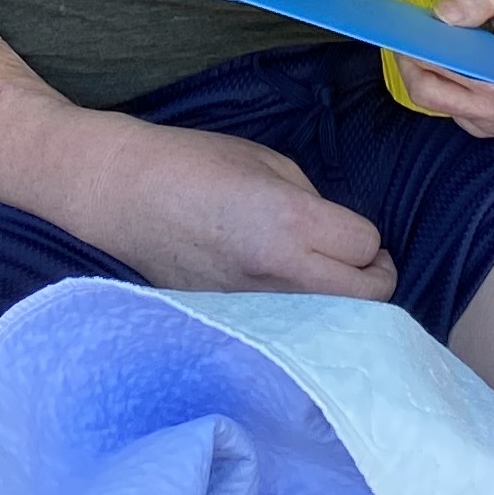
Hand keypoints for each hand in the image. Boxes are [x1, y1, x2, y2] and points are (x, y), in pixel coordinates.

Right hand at [74, 116, 394, 298]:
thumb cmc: (192, 163)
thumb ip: (313, 204)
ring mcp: (251, 308)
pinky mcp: (229, 324)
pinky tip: (288, 295)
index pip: (365, 250)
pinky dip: (302, 319)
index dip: (368, 240)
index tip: (351, 231)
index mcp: (289, 221)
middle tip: (360, 262)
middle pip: (364, 301)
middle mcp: (275, 274)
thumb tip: (336, 239)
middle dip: (373, 280)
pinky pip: (287, 331)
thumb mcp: (267, 163)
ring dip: (340, 305)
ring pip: (329, 325)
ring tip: (325, 278)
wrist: (121, 195)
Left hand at [397, 0, 493, 136]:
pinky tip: (455, 60)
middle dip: (410, 62)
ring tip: (429, 43)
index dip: (411, 46)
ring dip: (430, 75)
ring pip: (444, 107)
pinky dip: (451, 88)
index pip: (439, 68)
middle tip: (405, 32)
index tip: (396, 25)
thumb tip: (439, 15)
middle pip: (430, 95)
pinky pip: (463, 112)